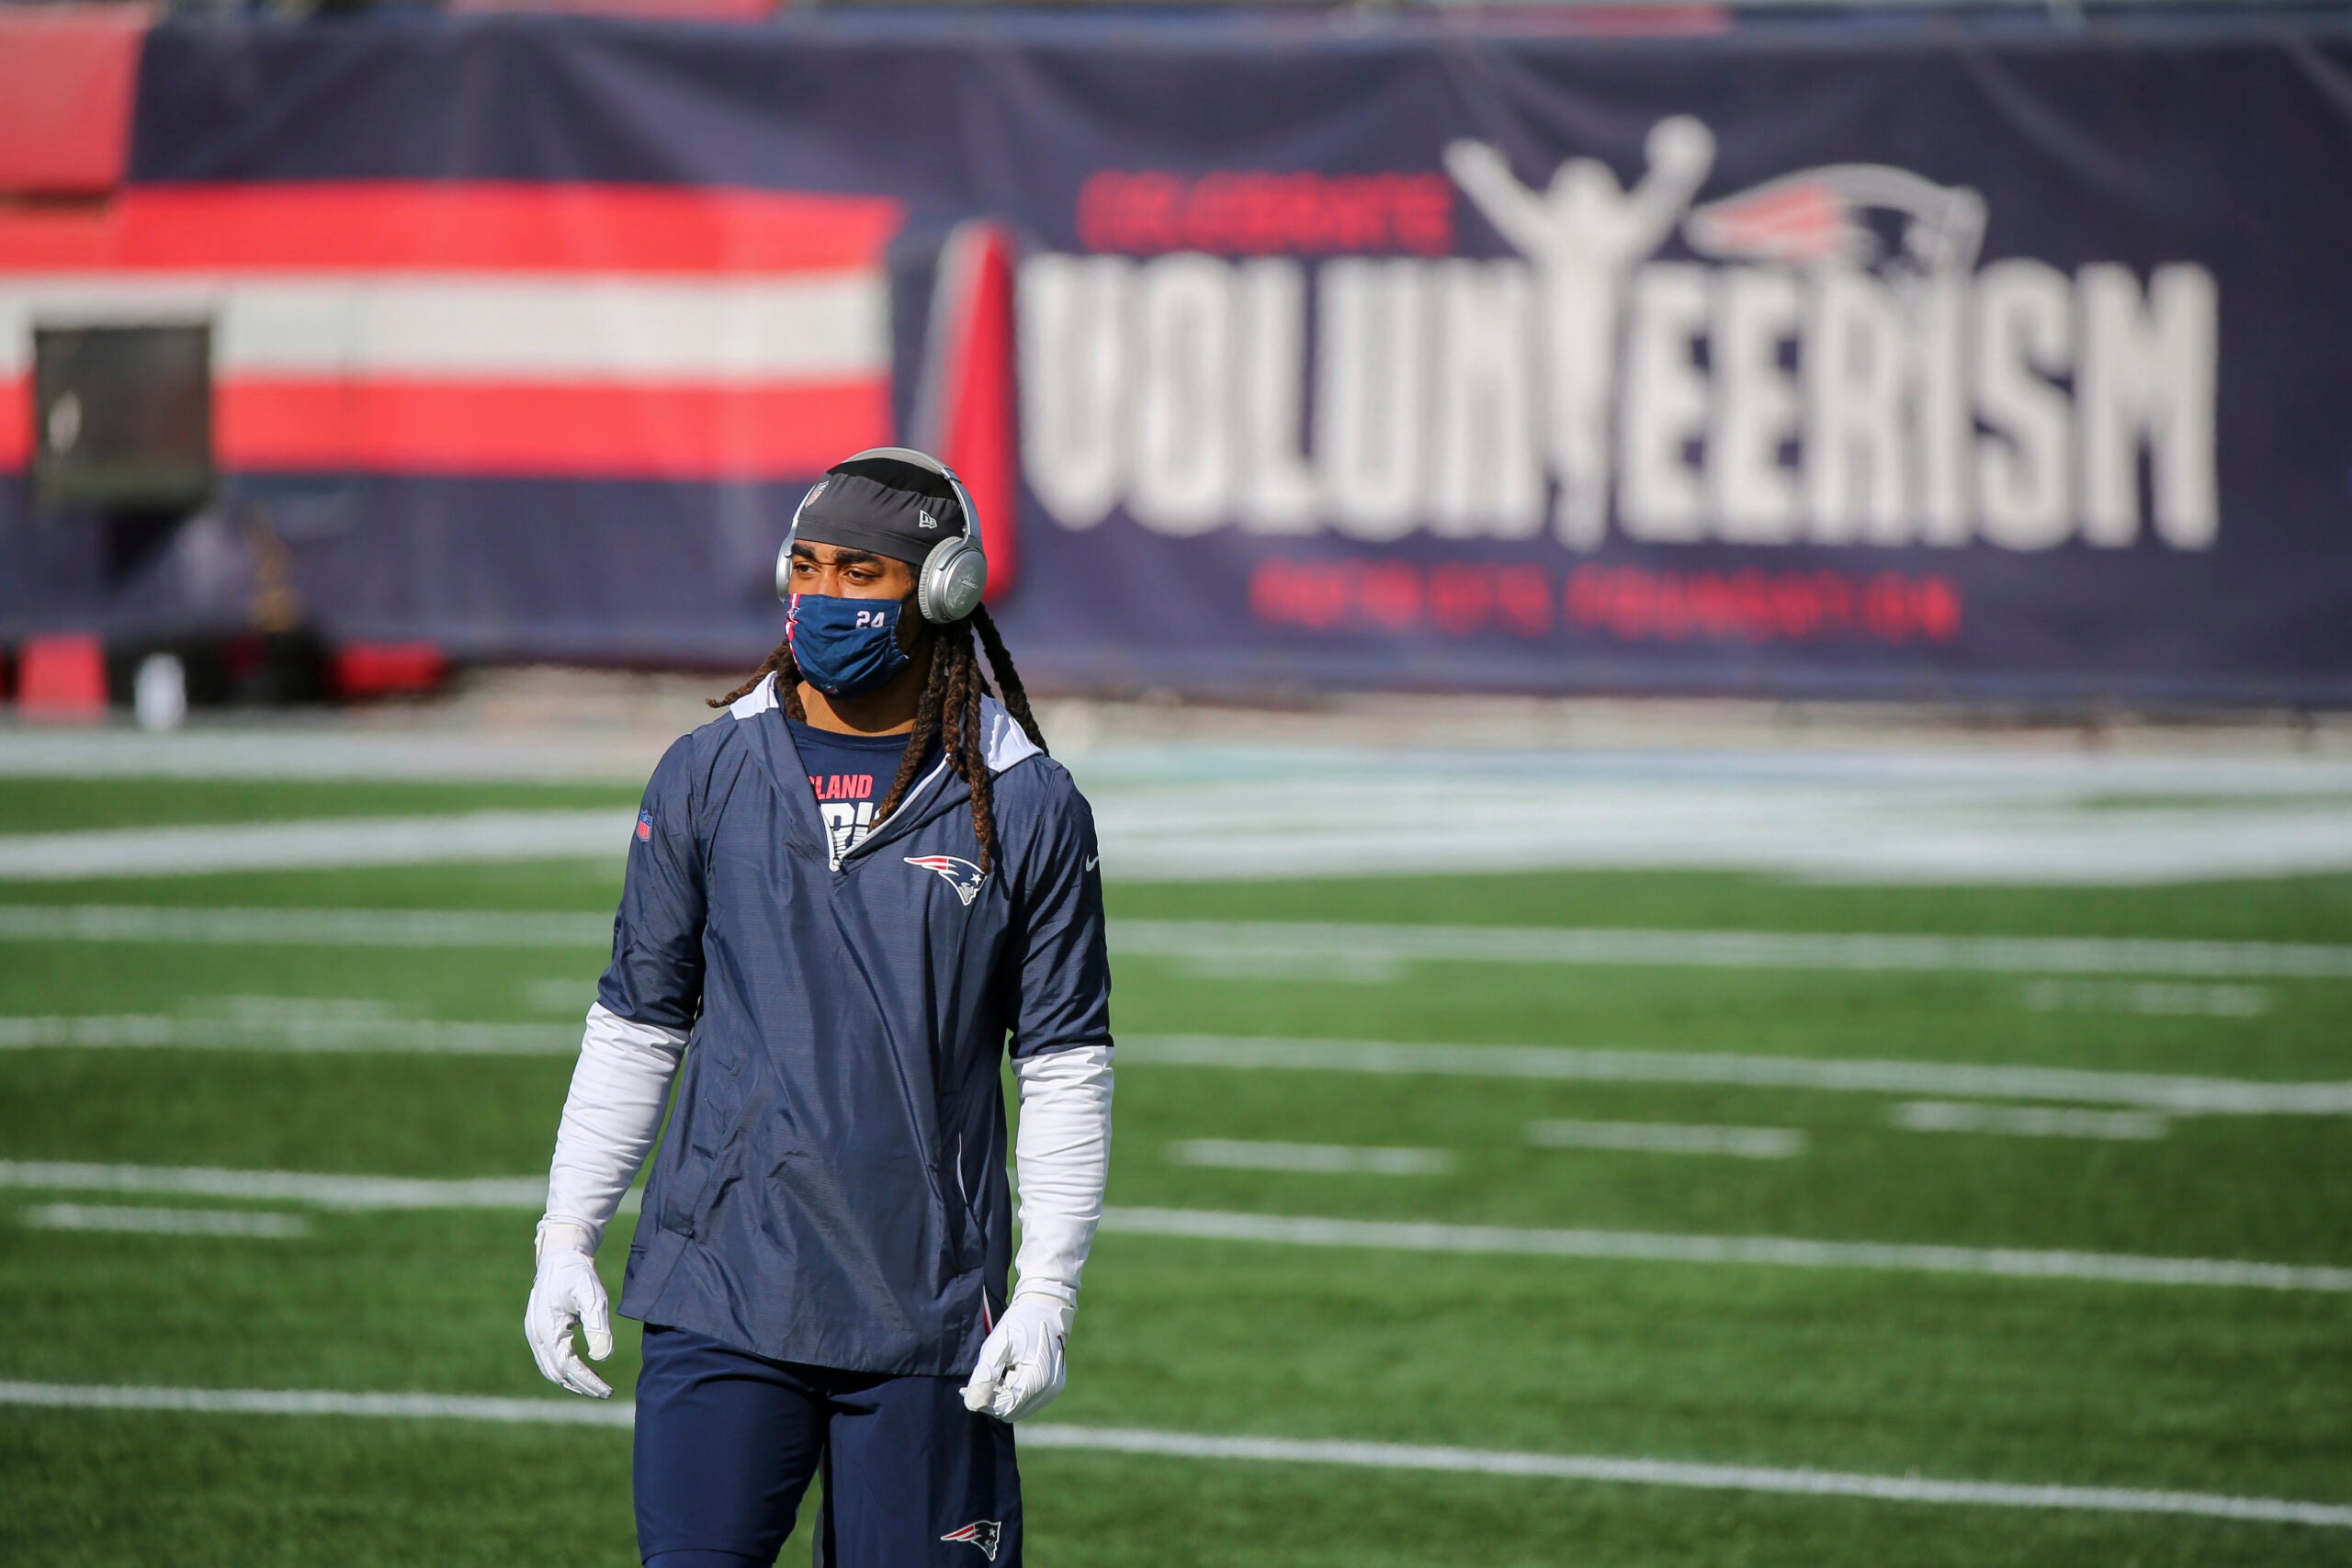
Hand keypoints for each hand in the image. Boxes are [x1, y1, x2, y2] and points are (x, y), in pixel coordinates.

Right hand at [525, 1220, 614, 1398]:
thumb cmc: (578, 1273)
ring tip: (597, 1387)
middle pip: (557, 1373)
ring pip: (551, 1368)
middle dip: (581, 1386)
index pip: (567, 1366)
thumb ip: (597, 1325)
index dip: (587, 1381)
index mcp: (546, 1330)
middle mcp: (536, 1335)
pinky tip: (585, 1370)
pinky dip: (566, 1369)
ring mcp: (535, 1334)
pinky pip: (551, 1358)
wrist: (561, 1254)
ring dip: (573, 1380)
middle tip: (605, 1394)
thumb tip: (603, 1358)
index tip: (607, 1391)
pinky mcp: (540, 1330)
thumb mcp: (593, 1295)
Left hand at [960, 1292, 1071, 1422]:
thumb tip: (972, 1403)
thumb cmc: (1020, 1323)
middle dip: (991, 1400)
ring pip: (1017, 1408)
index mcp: (1037, 1380)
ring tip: (993, 1374)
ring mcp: (1052, 1390)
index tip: (965, 1389)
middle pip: (1010, 1411)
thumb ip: (985, 1375)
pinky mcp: (1051, 1387)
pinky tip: (1005, 1375)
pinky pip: (1026, 1400)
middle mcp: (1048, 1390)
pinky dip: (1011, 1393)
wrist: (1045, 1308)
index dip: (982, 1402)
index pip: (1003, 1407)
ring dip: (1001, 1397)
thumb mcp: (998, 1345)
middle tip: (977, 1381)